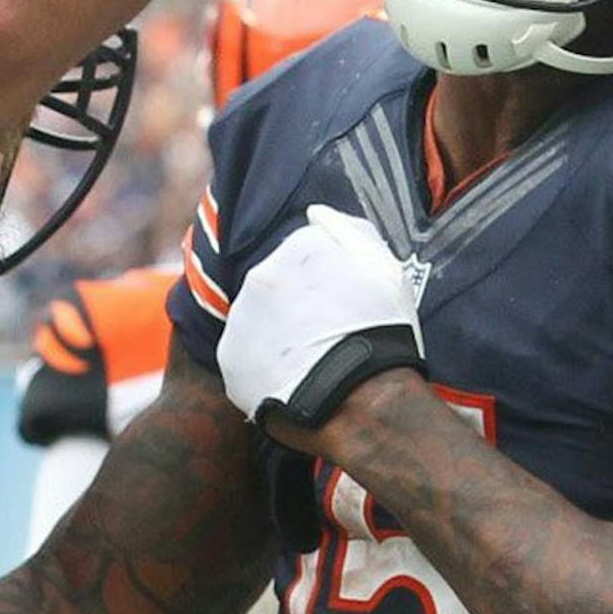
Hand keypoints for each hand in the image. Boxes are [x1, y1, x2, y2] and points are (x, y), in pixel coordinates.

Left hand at [218, 204, 423, 434]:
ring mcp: (241, 318)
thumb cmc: (382, 333)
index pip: (299, 262)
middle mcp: (260, 276)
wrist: (364, 399)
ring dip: (275, 343)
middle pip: (273, 293)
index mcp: (297, 249)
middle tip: (322, 342)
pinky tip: (292, 386)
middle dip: (293, 314)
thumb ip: (348, 232)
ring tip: (308, 368)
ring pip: (257, 327)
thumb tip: (316, 214)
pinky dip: (264, 375)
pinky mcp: (230, 361)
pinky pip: (245, 364)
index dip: (318, 290)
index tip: (335, 311)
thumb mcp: (383, 268)